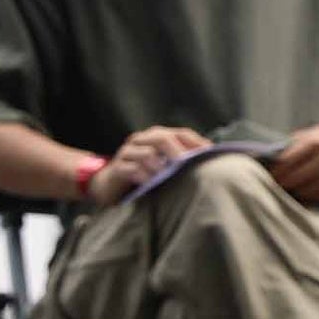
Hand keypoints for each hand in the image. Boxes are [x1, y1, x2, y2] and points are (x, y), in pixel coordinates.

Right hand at [92, 124, 211, 203]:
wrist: (109, 184)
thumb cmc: (144, 174)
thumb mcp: (164, 165)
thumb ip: (181, 161)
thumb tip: (210, 164)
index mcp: (157, 136)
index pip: (182, 133)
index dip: (197, 143)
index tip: (210, 156)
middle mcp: (142, 139)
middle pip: (163, 137)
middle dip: (177, 151)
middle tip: (187, 165)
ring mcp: (128, 152)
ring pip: (146, 153)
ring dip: (160, 166)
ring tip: (169, 177)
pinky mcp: (117, 168)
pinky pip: (132, 169)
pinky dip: (144, 177)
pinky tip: (152, 184)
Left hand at [268, 120, 318, 204]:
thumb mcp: (313, 132)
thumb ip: (291, 144)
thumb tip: (264, 156)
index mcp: (317, 142)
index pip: (286, 162)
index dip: (274, 171)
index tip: (267, 175)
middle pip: (293, 179)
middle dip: (282, 183)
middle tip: (276, 184)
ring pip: (305, 191)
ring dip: (295, 191)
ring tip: (292, 187)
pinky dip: (310, 195)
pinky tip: (308, 189)